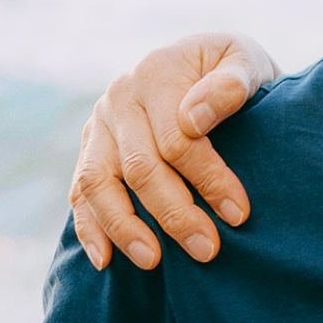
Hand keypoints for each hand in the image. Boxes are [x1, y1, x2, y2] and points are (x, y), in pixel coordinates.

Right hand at [69, 33, 277, 271]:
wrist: (204, 65)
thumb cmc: (231, 70)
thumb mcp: (243, 60)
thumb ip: (230, 83)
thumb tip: (195, 119)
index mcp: (156, 73)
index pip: (178, 137)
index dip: (208, 178)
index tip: (238, 214)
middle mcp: (119, 99)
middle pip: (140, 167)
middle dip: (175, 213)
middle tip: (207, 249)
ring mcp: (99, 126)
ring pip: (98, 183)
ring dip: (125, 227)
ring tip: (153, 261)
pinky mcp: (90, 151)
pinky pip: (79, 193)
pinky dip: (89, 228)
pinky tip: (105, 261)